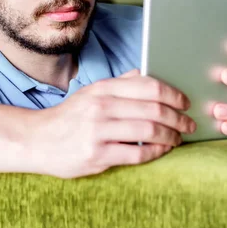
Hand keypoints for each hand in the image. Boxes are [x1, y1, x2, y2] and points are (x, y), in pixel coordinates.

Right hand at [28, 69, 195, 178]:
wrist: (37, 140)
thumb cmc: (71, 116)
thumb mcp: (92, 92)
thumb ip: (120, 83)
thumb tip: (146, 72)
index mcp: (104, 88)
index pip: (149, 86)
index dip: (173, 94)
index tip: (185, 102)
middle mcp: (101, 107)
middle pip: (153, 109)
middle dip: (178, 118)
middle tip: (189, 124)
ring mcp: (98, 131)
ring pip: (148, 131)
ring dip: (170, 136)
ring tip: (177, 139)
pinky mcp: (96, 155)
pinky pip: (136, 154)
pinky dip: (155, 152)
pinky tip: (161, 151)